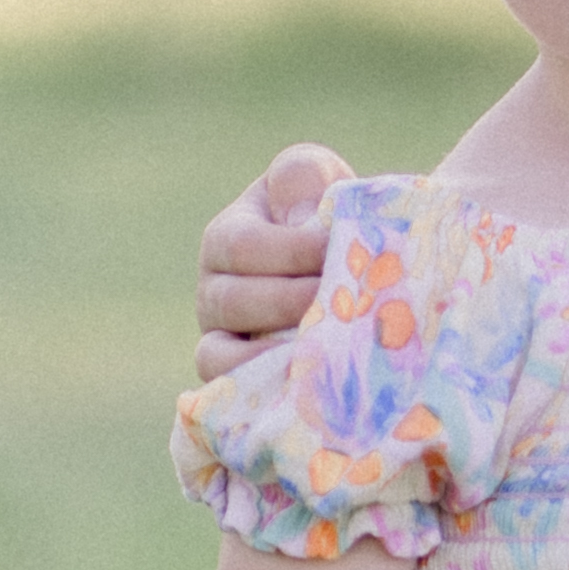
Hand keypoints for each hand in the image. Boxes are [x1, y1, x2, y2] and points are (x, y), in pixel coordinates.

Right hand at [196, 141, 349, 373]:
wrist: (354, 273)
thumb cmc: (333, 220)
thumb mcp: (319, 178)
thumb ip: (303, 176)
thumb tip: (299, 219)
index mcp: (228, 236)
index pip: (244, 245)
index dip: (292, 251)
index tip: (337, 251)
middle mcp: (214, 289)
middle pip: (231, 302)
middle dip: (291, 302)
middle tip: (342, 304)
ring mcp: (220, 339)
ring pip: (218, 354)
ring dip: (271, 353)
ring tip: (324, 347)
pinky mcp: (235, 381)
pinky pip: (229, 393)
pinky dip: (263, 389)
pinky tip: (308, 385)